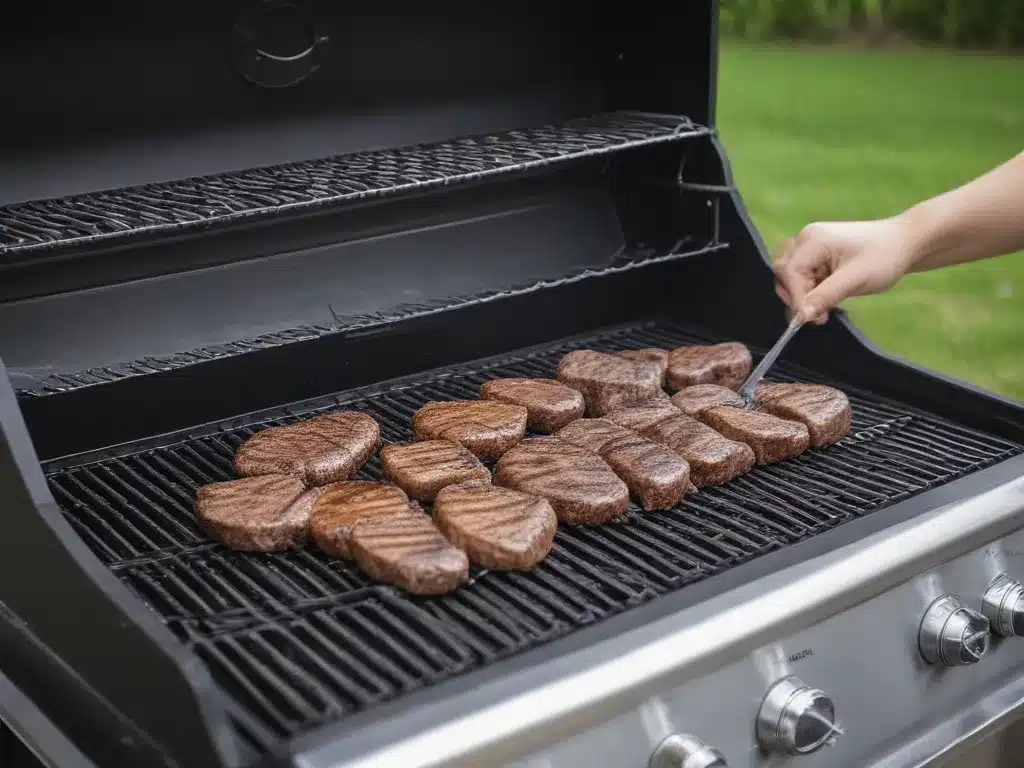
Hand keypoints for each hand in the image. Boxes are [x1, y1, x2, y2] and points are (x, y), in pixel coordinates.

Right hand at [772, 217, 918, 324]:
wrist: (905, 244)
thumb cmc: (884, 257)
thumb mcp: (855, 279)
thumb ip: (825, 296)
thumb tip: (801, 316)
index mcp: (813, 240)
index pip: (789, 272)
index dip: (796, 297)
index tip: (809, 319)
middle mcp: (806, 240)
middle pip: (783, 274)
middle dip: (797, 297)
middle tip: (819, 316)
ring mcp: (810, 247)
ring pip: (790, 278)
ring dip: (803, 296)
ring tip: (826, 308)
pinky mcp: (816, 256)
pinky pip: (802, 277)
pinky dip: (811, 292)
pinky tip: (827, 300)